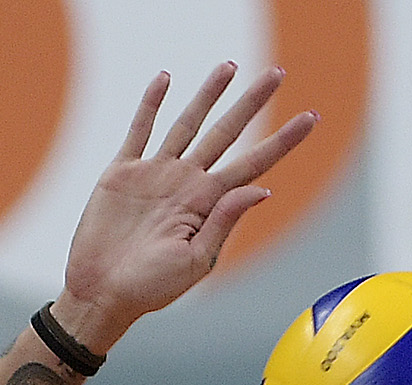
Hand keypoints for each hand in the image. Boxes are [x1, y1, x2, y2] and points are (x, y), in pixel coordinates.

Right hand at [57, 65, 318, 347]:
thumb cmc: (150, 288)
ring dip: (208, 94)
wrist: (100, 292)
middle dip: (252, 103)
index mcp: (207, 204)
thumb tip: (262, 188)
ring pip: (188, 122)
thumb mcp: (195, 261)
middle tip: (276, 73)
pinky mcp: (122, 173)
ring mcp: (155, 174)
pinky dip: (151, 104)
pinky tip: (166, 79)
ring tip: (229, 66)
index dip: (282, 141)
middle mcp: (186, 182)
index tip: (311, 118)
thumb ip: (225, 222)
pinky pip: (140, 130)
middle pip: (227, 132)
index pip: (253, 164)